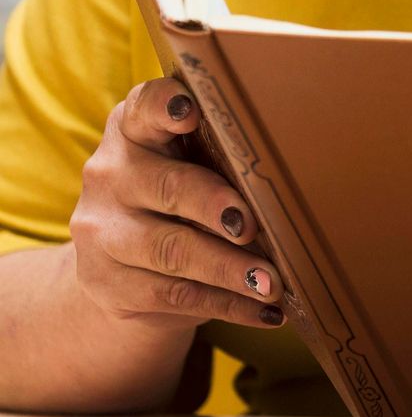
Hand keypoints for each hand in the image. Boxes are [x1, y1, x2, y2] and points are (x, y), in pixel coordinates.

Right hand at [70, 78, 284, 331]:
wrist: (119, 266)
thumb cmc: (178, 194)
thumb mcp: (189, 162)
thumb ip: (223, 152)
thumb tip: (302, 169)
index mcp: (134, 131)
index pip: (144, 109)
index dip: (166, 107)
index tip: (191, 112)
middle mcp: (110, 176)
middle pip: (167, 187)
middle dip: (214, 205)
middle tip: (251, 224)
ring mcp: (104, 233)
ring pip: (173, 250)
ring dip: (229, 268)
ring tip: (273, 282)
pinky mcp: (111, 284)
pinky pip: (176, 295)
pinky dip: (228, 304)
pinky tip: (266, 310)